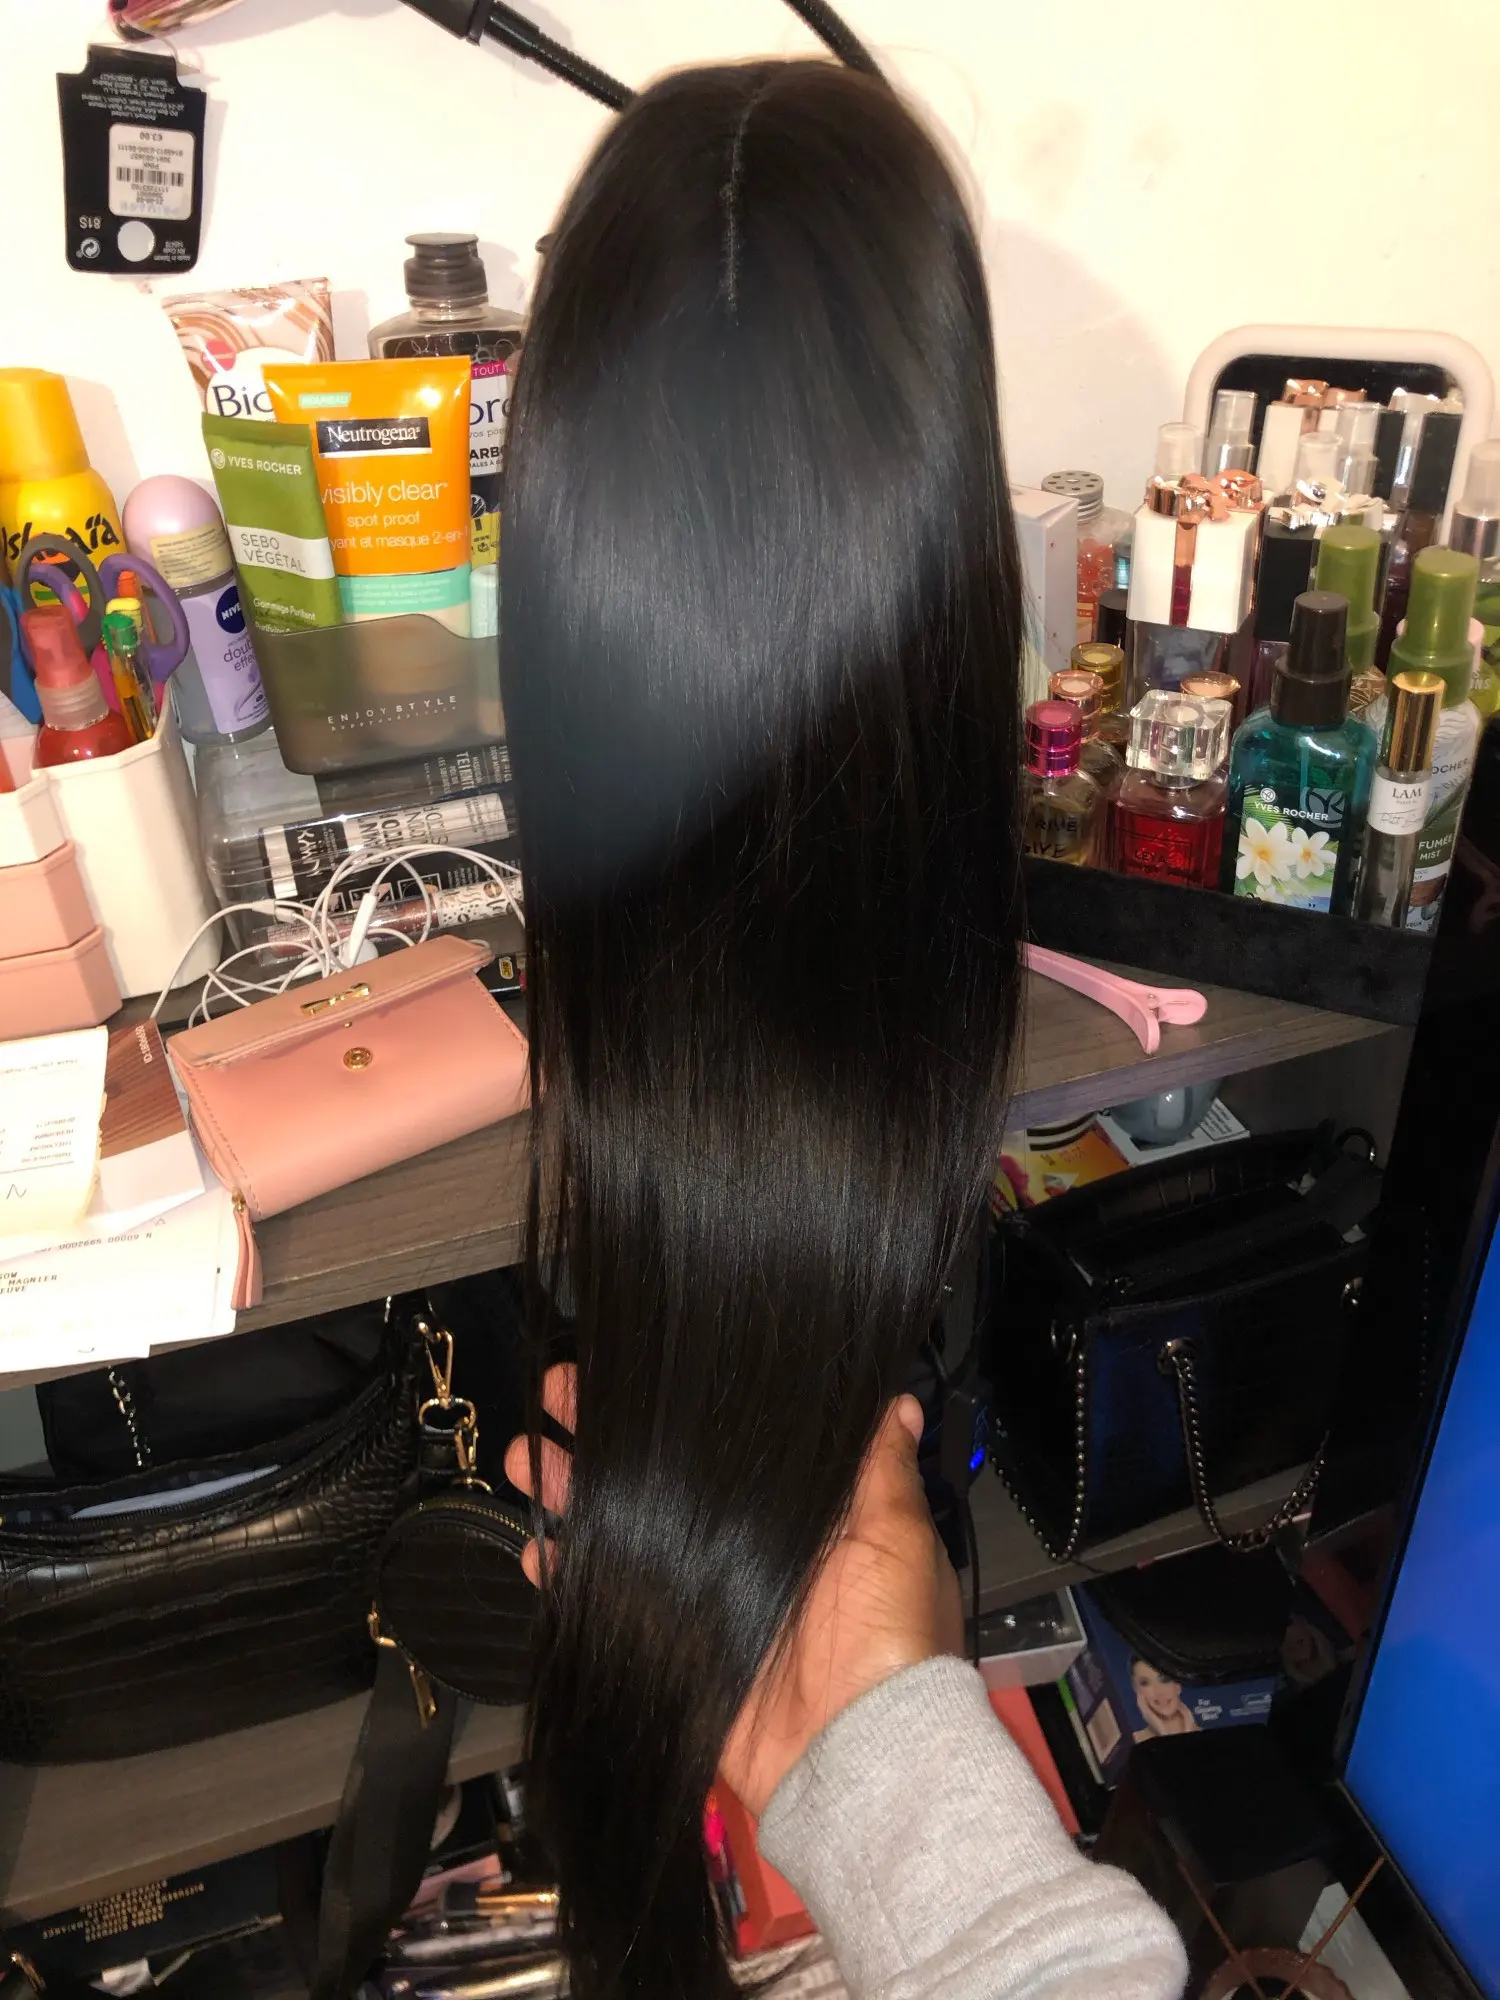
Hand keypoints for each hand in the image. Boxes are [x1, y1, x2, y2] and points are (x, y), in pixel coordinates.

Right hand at [505, 1369, 962, 1816]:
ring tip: (527, 1452)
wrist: (860, 1754)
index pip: (727, 1443)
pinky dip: (564, 1578)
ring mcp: (700, 1597)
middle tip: (558, 1391)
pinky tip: (533, 1549)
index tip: (636, 1363)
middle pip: (660, 1476)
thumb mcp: (899, 1536)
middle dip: (605, 1432)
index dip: (679, 1404)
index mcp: (799, 1518)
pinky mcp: (670, 1647)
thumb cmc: (892, 1640)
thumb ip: (882, 1468)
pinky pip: (606, 1603)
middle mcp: (743, 1549)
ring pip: (621, 1530)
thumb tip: (896, 1400)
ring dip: (570, 1489)